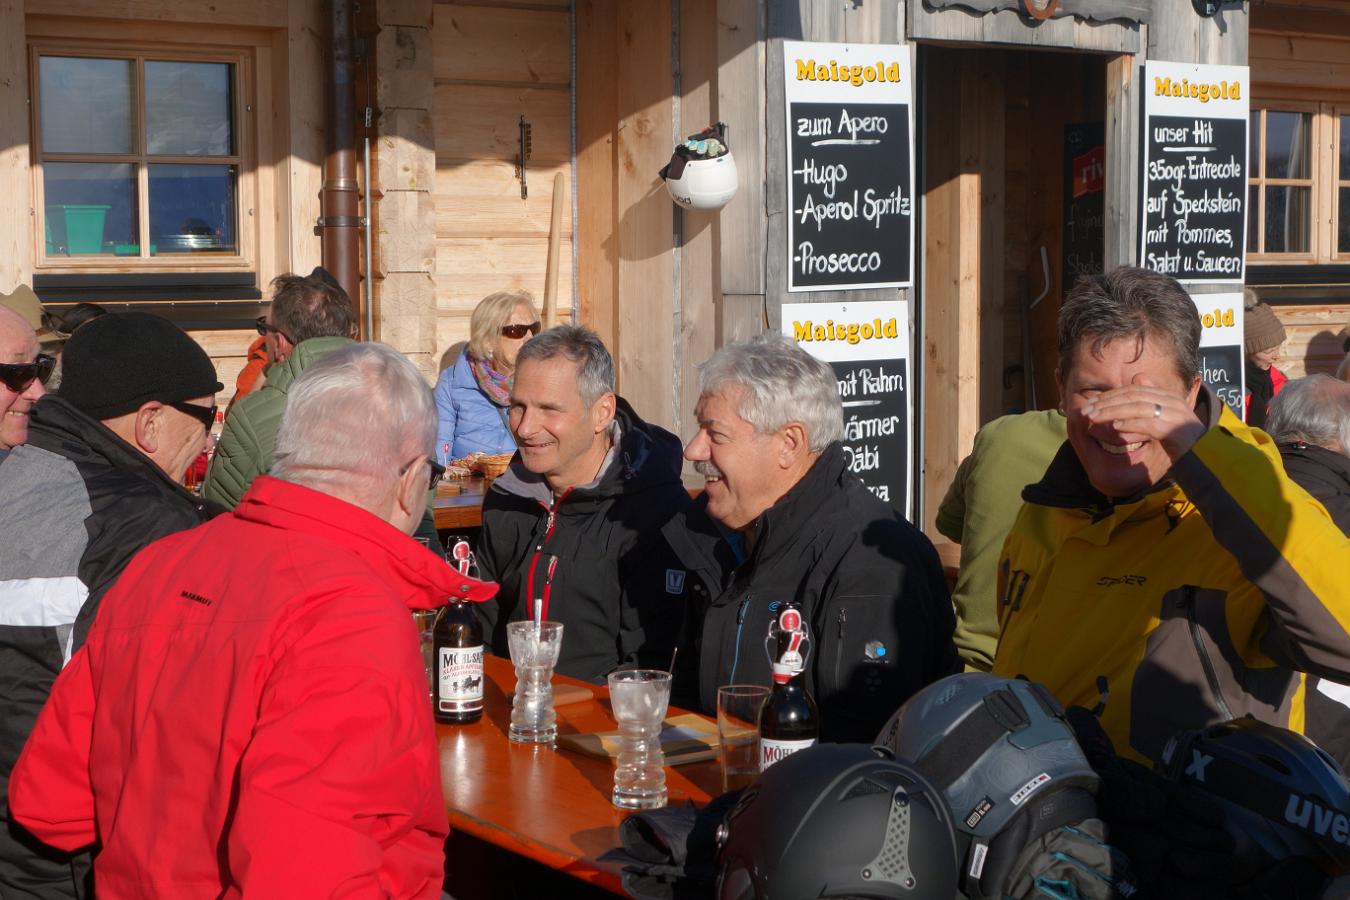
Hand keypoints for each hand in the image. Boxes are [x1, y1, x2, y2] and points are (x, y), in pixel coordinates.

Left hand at [1081, 374, 1205, 462]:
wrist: (1206, 461)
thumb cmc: (1180, 443)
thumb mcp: (1162, 420)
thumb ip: (1148, 403)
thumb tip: (1138, 377)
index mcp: (1169, 397)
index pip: (1134, 390)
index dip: (1110, 395)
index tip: (1089, 402)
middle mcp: (1174, 402)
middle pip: (1133, 396)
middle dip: (1106, 403)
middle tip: (1085, 411)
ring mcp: (1177, 415)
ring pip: (1138, 408)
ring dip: (1112, 412)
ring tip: (1093, 419)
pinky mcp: (1178, 431)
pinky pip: (1149, 424)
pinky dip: (1130, 424)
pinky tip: (1114, 427)